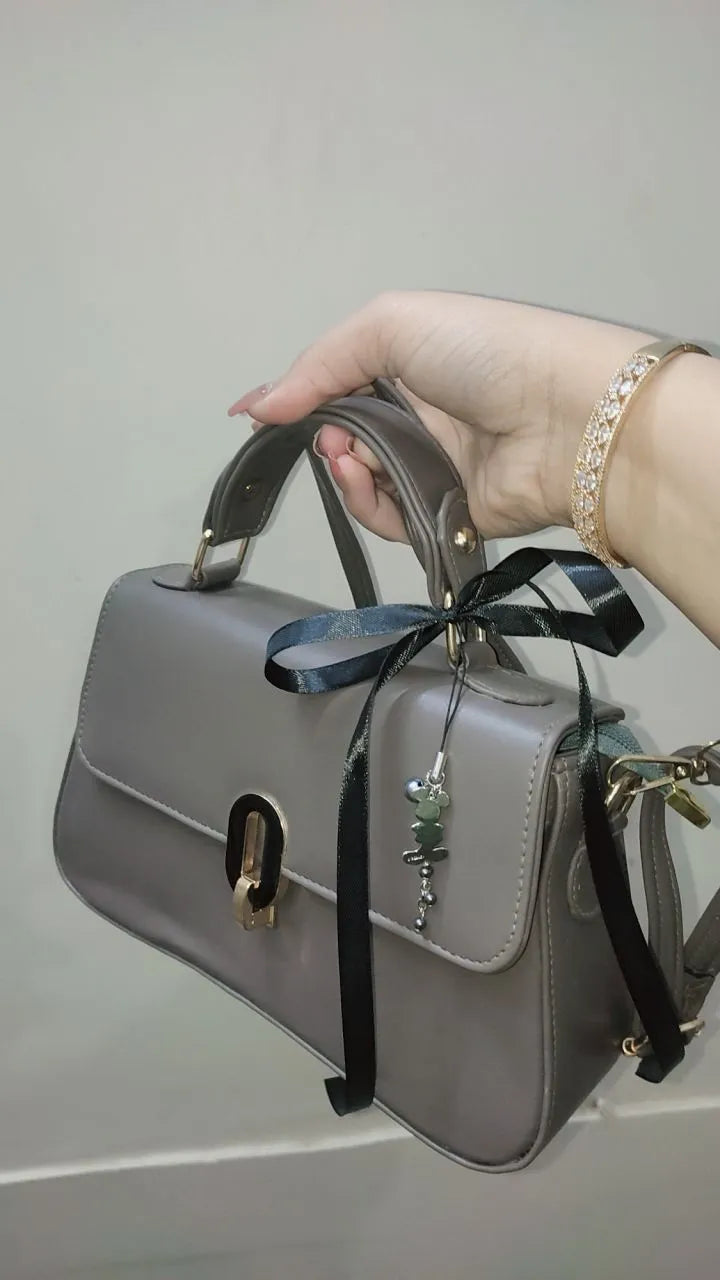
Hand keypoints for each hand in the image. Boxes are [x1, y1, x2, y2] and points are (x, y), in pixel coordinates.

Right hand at [228, 290, 646, 543]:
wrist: (562, 417)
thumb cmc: (480, 353)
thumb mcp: (390, 325)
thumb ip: (318, 365)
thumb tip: (254, 408)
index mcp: (409, 360)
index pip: (338, 382)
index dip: (296, 398)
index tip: (254, 418)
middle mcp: (418, 413)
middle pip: (342, 434)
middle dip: (320, 433)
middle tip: (327, 433)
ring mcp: (430, 466)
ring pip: (358, 480)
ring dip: (341, 469)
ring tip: (349, 455)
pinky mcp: (442, 515)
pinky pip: (385, 519)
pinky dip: (365, 502)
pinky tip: (363, 478)